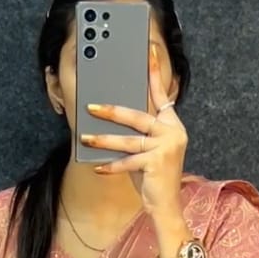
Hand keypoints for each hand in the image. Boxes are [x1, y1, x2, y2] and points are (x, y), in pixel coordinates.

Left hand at [78, 43, 186, 217]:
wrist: (167, 206)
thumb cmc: (154, 177)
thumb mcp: (148, 150)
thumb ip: (139, 132)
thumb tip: (113, 115)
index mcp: (172, 125)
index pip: (162, 94)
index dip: (154, 73)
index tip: (147, 51)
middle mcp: (173, 132)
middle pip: (138, 116)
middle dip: (112, 111)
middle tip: (91, 107)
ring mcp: (165, 148)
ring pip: (129, 140)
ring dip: (104, 140)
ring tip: (85, 137)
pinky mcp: (156, 164)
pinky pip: (127, 162)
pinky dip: (111, 166)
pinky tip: (98, 167)